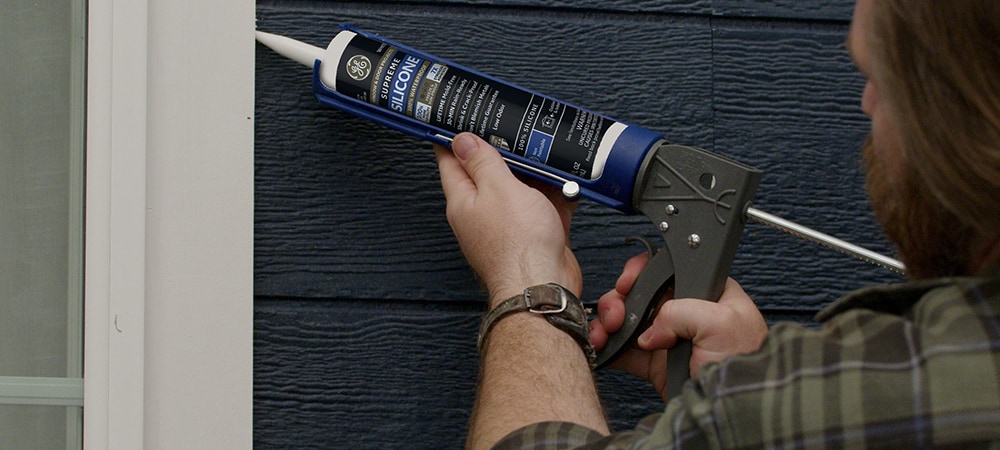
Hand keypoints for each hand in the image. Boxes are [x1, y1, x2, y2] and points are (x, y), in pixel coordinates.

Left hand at [434, 133, 581, 305]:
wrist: (544, 286)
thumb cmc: (516, 245)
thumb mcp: (497, 188)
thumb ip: (482, 162)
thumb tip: (462, 141)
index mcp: (464, 200)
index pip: (450, 161)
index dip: (451, 138)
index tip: (455, 120)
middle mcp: (483, 213)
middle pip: (489, 173)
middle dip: (504, 152)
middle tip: (513, 132)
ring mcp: (510, 225)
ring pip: (521, 189)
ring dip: (536, 174)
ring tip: (547, 155)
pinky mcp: (535, 235)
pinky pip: (545, 207)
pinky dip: (557, 195)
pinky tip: (567, 184)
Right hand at [589, 253, 767, 400]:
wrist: (733, 410)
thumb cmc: (743, 365)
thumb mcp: (720, 322)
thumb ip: (681, 310)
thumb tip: (652, 330)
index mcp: (708, 294)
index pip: (669, 270)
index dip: (644, 272)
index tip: (628, 282)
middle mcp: (688, 313)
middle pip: (642, 294)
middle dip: (621, 301)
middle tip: (616, 315)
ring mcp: (671, 339)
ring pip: (629, 321)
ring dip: (610, 324)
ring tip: (603, 333)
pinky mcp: (657, 364)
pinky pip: (626, 350)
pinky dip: (610, 348)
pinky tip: (603, 347)